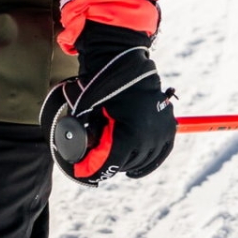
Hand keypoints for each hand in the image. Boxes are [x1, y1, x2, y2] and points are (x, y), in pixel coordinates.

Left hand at [42, 22, 175, 184]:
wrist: (129, 66)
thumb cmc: (105, 85)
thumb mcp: (87, 107)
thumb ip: (80, 129)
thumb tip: (68, 148)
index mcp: (130, 134)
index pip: (110, 164)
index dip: (94, 169)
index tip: (82, 171)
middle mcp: (149, 138)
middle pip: (125, 165)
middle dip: (109, 164)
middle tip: (94, 161)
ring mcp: (162, 134)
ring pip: (142, 163)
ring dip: (126, 164)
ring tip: (113, 161)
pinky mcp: (169, 130)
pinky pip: (159, 156)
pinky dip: (146, 163)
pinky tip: (133, 168)